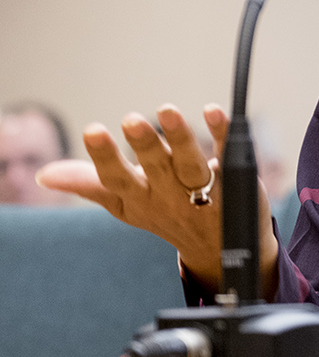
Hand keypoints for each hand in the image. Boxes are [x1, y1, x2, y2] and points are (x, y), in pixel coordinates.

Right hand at [35, 103, 278, 297]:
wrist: (216, 245)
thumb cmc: (163, 214)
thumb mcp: (124, 204)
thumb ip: (88, 184)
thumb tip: (46, 175)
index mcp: (138, 200)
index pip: (117, 179)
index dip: (104, 157)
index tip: (93, 130)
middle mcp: (168, 196)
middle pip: (156, 169)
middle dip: (145, 145)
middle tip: (132, 120)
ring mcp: (203, 190)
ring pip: (191, 164)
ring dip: (181, 138)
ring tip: (168, 111)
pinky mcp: (233, 178)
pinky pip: (229, 154)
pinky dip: (222, 134)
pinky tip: (214, 111)